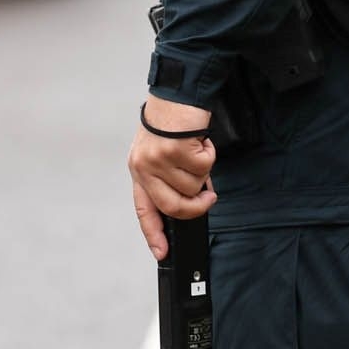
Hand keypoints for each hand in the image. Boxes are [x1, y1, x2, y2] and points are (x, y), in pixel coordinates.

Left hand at [128, 95, 217, 260]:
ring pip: (193, 185)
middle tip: (209, 198)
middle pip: (173, 206)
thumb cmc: (170, 123)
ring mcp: (158, 159)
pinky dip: (209, 155)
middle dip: (196, 206)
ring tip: (195, 149)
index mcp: (139, 170)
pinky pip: (203, 168)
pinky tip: (199, 140)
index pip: (144, 210)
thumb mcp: (160, 153)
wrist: (175, 94)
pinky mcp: (175, 149)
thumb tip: (194, 200)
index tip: (162, 253)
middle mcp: (144, 167)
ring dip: (203, 170)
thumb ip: (170, 178)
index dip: (153, 233)